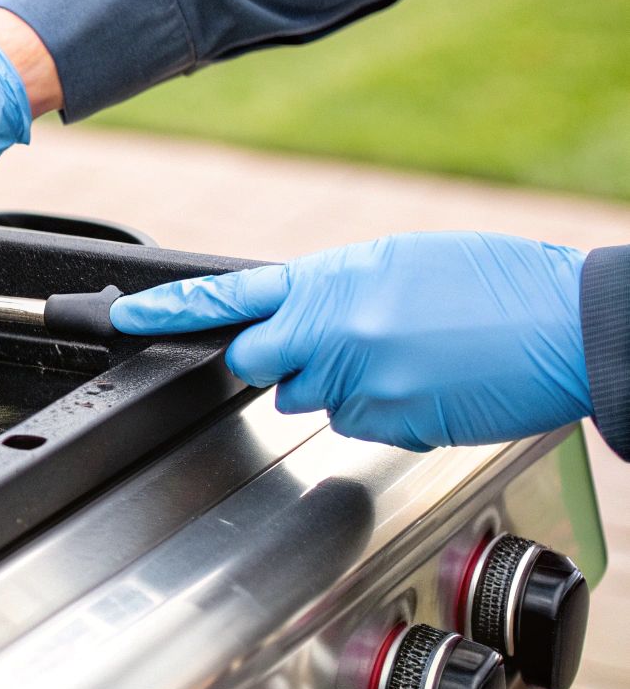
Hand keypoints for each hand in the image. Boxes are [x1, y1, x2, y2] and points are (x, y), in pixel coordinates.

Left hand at [110, 232, 590, 450]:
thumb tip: (299, 317)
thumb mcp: (398, 263)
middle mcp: (333, 333)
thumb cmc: (494, 284)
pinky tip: (424, 384)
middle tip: (333, 342)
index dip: (167, 312)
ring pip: (309, 399)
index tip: (121, 321)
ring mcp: (360, 384)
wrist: (568, 324)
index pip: (227, 297)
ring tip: (401, 357)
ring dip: (338, 384)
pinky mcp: (390, 425)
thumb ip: (332, 291)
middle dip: (279, 357)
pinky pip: (358, 426)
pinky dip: (380, 411)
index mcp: (330, 280)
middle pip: (257, 362)